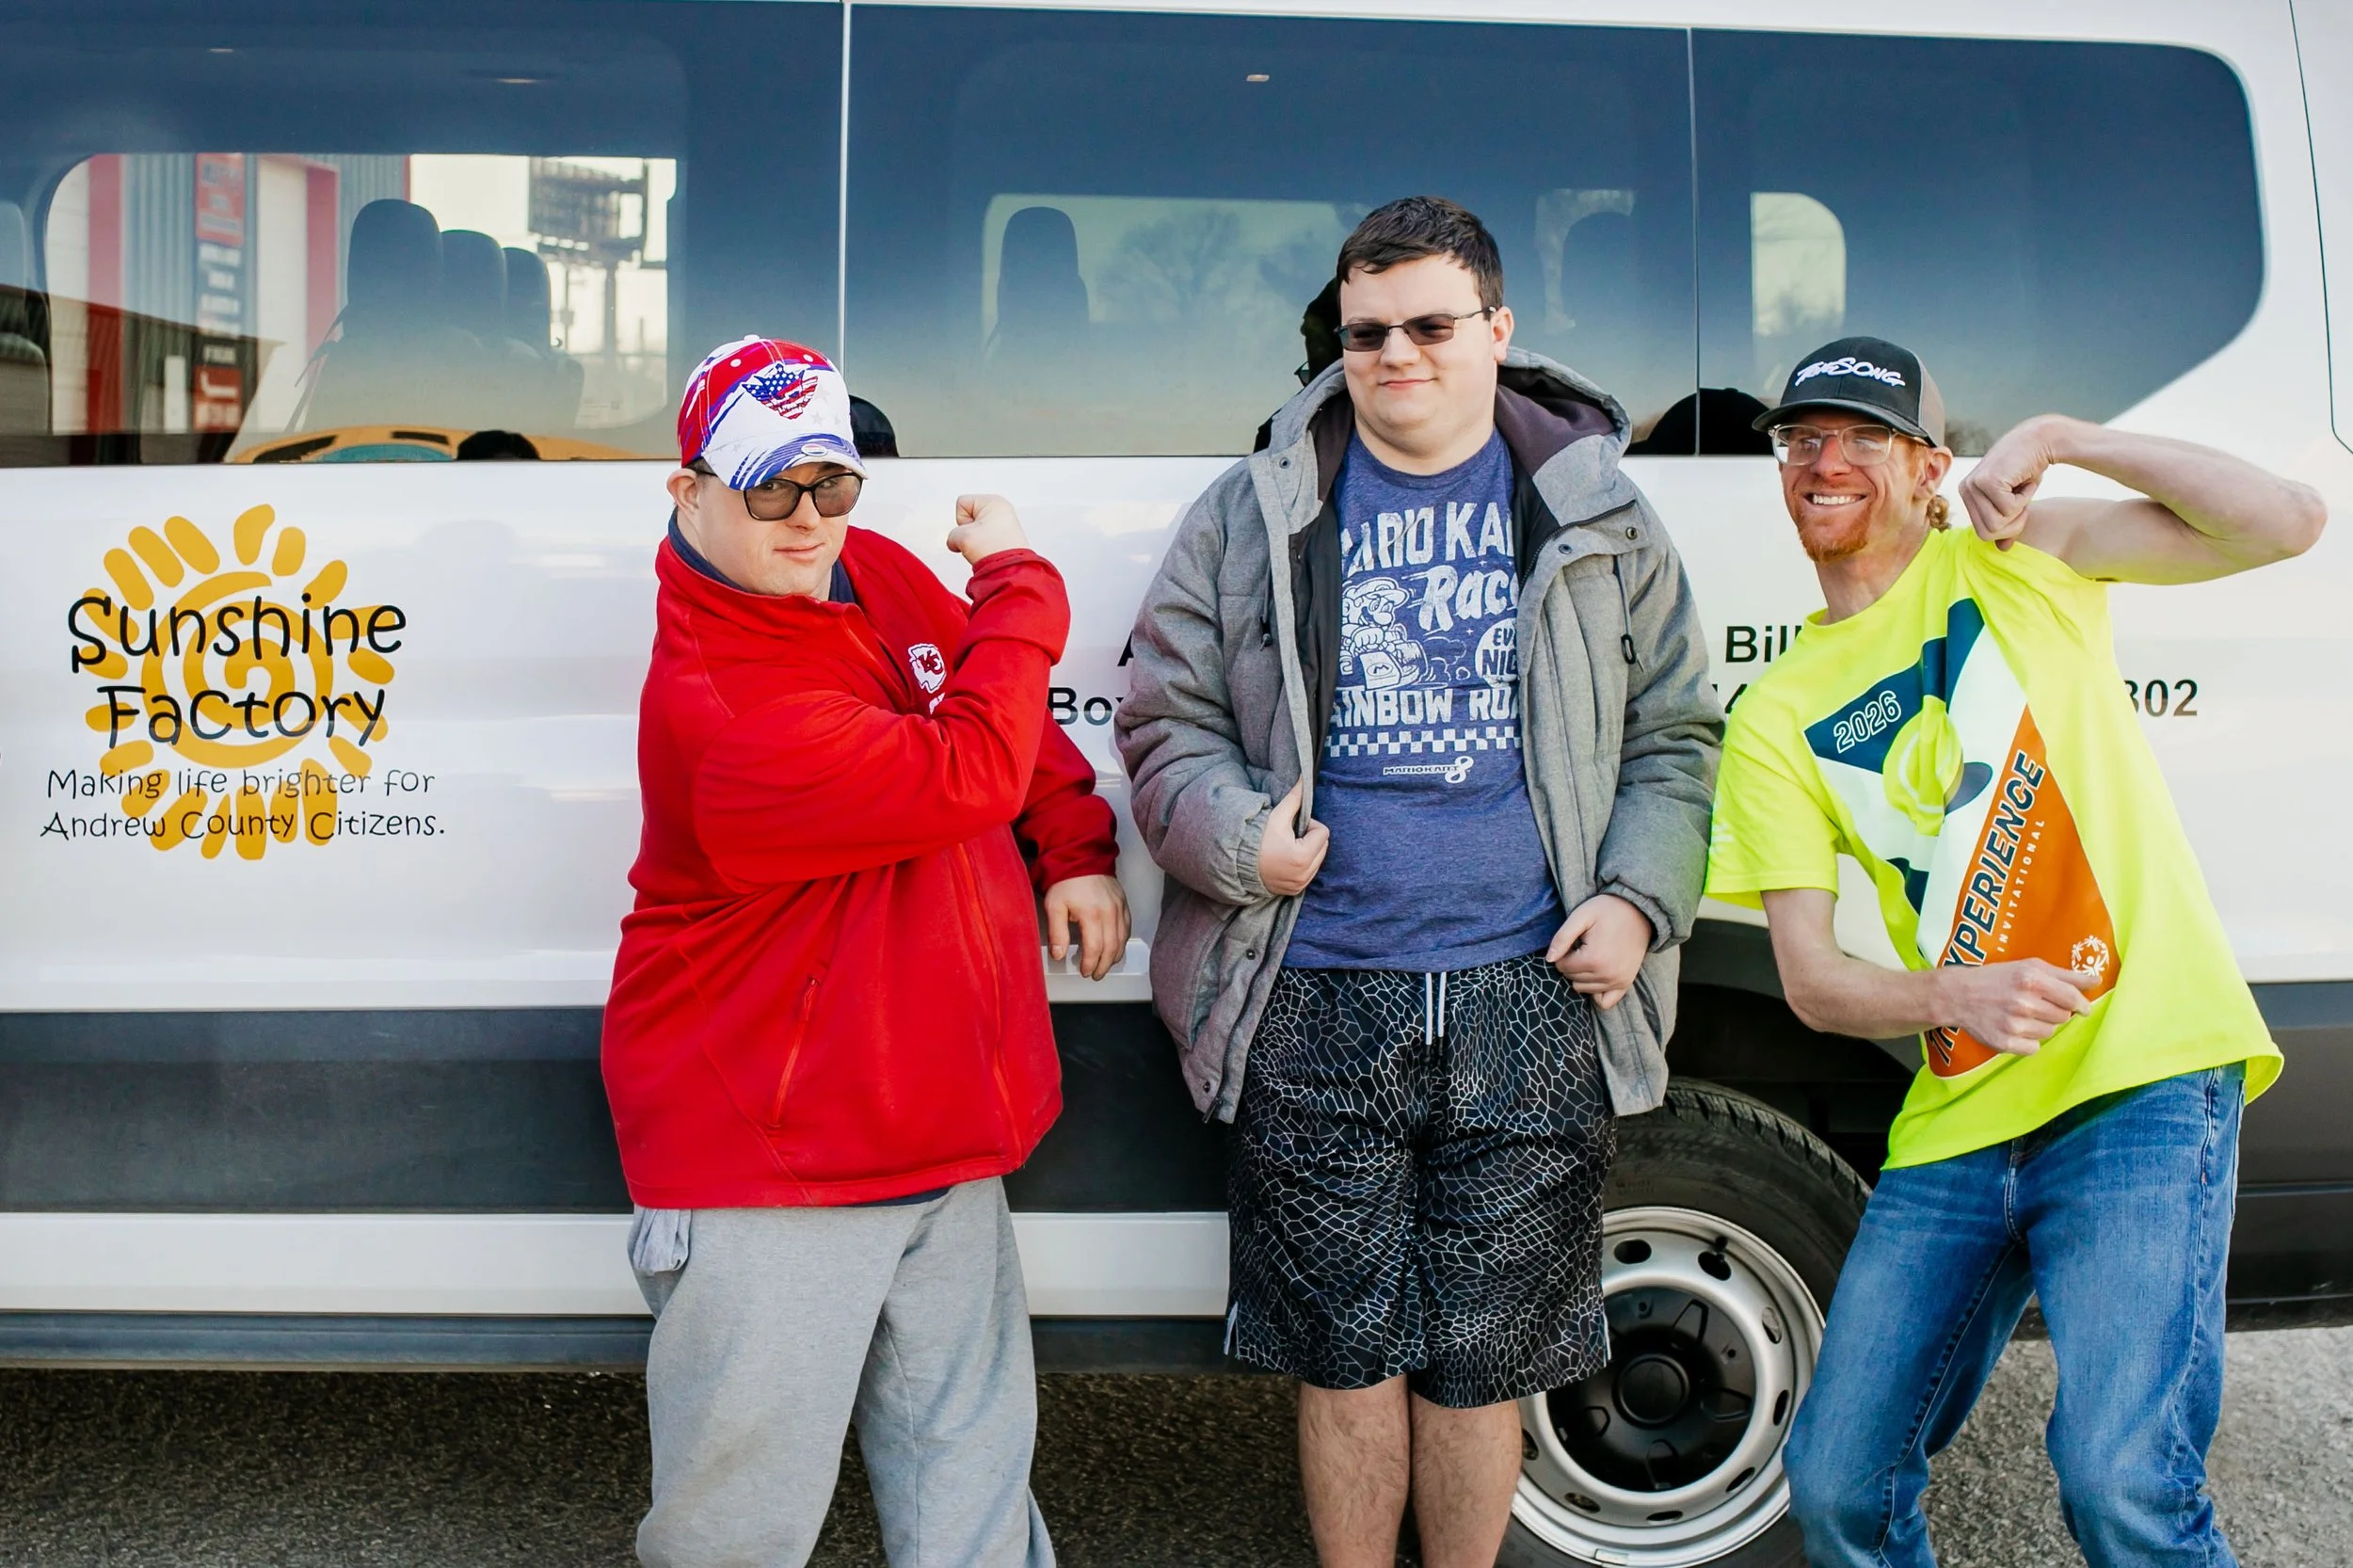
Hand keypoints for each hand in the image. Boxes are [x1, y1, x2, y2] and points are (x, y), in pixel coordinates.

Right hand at [946, 494, 1028, 564]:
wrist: (1011, 570)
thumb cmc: (995, 549)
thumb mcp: (962, 536)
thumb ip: (952, 535)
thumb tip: (956, 542)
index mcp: (994, 501)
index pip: (961, 503)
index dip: (961, 520)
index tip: (973, 531)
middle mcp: (1002, 510)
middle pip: (969, 516)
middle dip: (968, 531)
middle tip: (979, 540)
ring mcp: (1005, 525)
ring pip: (975, 530)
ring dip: (975, 541)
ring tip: (984, 548)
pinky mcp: (1005, 539)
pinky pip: (984, 540)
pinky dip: (983, 547)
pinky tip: (988, 552)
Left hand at [1044, 874, 1131, 981]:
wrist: (1082, 856)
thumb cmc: (1067, 880)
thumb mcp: (1054, 906)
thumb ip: (1057, 933)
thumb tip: (1059, 954)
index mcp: (1092, 915)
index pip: (1095, 949)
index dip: (1089, 964)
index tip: (1083, 971)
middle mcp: (1110, 913)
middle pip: (1111, 949)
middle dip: (1103, 966)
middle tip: (1094, 974)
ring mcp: (1119, 908)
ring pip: (1122, 940)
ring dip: (1114, 957)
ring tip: (1104, 966)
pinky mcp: (1123, 903)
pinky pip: (1127, 928)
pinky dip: (1122, 942)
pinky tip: (1116, 948)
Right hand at [1255, 779, 1328, 897]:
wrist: (1236, 863)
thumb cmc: (1257, 838)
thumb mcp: (1277, 816)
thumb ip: (1295, 799)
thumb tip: (1304, 778)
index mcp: (1303, 856)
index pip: (1323, 833)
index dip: (1309, 825)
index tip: (1292, 827)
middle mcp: (1304, 874)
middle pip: (1323, 847)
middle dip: (1311, 839)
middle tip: (1289, 837)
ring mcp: (1300, 884)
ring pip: (1318, 860)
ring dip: (1308, 852)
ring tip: (1286, 848)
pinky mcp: (1295, 890)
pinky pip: (1309, 873)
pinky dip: (1302, 865)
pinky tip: (1285, 860)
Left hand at [1546, 892, 1653, 1009]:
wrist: (1639, 911)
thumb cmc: (1607, 911)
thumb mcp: (1581, 916)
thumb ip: (1562, 938)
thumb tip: (1549, 959)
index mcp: (1593, 959)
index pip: (1562, 966)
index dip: (1563, 953)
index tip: (1573, 942)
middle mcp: (1606, 975)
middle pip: (1572, 978)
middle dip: (1571, 964)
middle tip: (1582, 948)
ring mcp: (1617, 981)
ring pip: (1584, 989)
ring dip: (1582, 976)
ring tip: (1591, 957)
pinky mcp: (1626, 983)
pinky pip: (1605, 1002)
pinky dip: (1597, 993)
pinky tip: (1597, 976)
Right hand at [1933, 958, 2097, 1055]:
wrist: (1958, 995)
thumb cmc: (1997, 978)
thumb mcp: (2029, 967)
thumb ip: (2064, 974)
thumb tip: (2096, 980)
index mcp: (2031, 980)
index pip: (2072, 997)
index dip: (2081, 1004)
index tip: (2082, 1008)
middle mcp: (2023, 1003)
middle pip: (2062, 1017)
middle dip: (2056, 1011)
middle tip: (2038, 1005)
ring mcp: (2013, 1025)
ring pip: (2049, 1033)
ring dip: (2042, 1025)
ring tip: (2024, 1015)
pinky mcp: (2004, 1043)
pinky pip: (2034, 1047)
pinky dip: (2029, 1040)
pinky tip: (2016, 1028)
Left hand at [1960, 416, 2072, 550]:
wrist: (2041, 441)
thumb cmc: (2027, 469)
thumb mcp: (2013, 500)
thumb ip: (2005, 523)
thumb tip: (2002, 549)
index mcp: (1967, 494)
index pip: (1983, 533)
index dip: (2008, 526)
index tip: (2018, 505)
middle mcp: (1965, 489)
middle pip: (1988, 533)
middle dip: (2014, 522)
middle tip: (2022, 498)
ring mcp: (1974, 485)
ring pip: (1997, 524)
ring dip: (2020, 509)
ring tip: (2022, 487)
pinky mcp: (1987, 482)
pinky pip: (2009, 510)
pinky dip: (2025, 497)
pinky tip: (2024, 479)